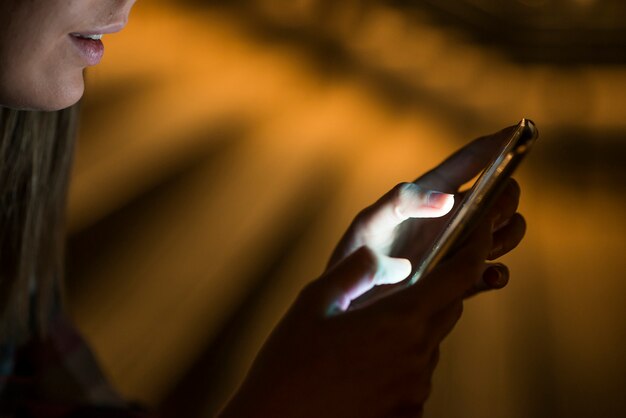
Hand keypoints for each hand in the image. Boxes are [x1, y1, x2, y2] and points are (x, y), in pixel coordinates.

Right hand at [221, 126, 527, 416]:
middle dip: (437, 290)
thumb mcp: (313, 305)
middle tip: (404, 284)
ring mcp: (416, 389)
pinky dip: (401, 363)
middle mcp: (417, 355)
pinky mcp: (409, 414)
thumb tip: (380, 257)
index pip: (459, 277)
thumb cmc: (288, 364)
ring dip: (413, 330)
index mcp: (399, 320)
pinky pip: (416, 376)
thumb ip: (353, 272)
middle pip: (448, 309)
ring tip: (366, 335)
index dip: (476, 247)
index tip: (482, 228)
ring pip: (429, 344)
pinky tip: (363, 368)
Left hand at [328, 125, 526, 303]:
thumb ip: (401, 202)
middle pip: (501, 196)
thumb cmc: (356, 253)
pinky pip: (493, 273)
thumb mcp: (371, 222)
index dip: (497, 143)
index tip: (522, 131)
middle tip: (489, 213)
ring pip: (506, 232)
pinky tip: (489, 276)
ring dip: (507, 235)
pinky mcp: (461, 279)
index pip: (471, 160)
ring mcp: (460, 246)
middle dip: (505, 200)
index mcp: (432, 192)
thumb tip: (447, 199)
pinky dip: (498, 273)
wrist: (352, 300)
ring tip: (485, 246)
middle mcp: (452, 216)